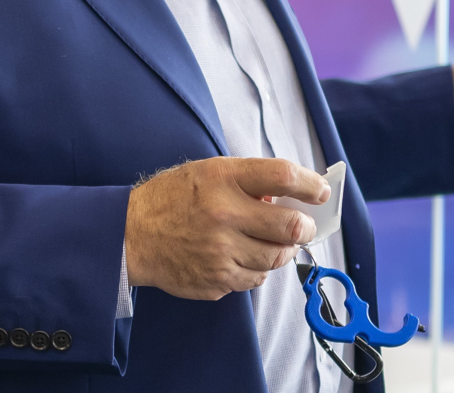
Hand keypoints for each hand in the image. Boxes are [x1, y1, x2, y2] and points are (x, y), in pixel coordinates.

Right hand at [124, 156, 330, 299]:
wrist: (132, 235)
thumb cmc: (172, 198)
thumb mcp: (206, 172)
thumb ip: (246, 181)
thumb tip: (286, 196)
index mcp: (221, 178)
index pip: (282, 176)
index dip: (310, 184)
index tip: (321, 190)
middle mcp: (224, 215)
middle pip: (291, 225)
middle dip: (306, 226)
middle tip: (305, 224)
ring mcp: (221, 252)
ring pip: (278, 257)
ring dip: (283, 248)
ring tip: (273, 240)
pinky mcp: (218, 281)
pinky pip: (256, 278)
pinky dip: (258, 267)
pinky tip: (244, 254)